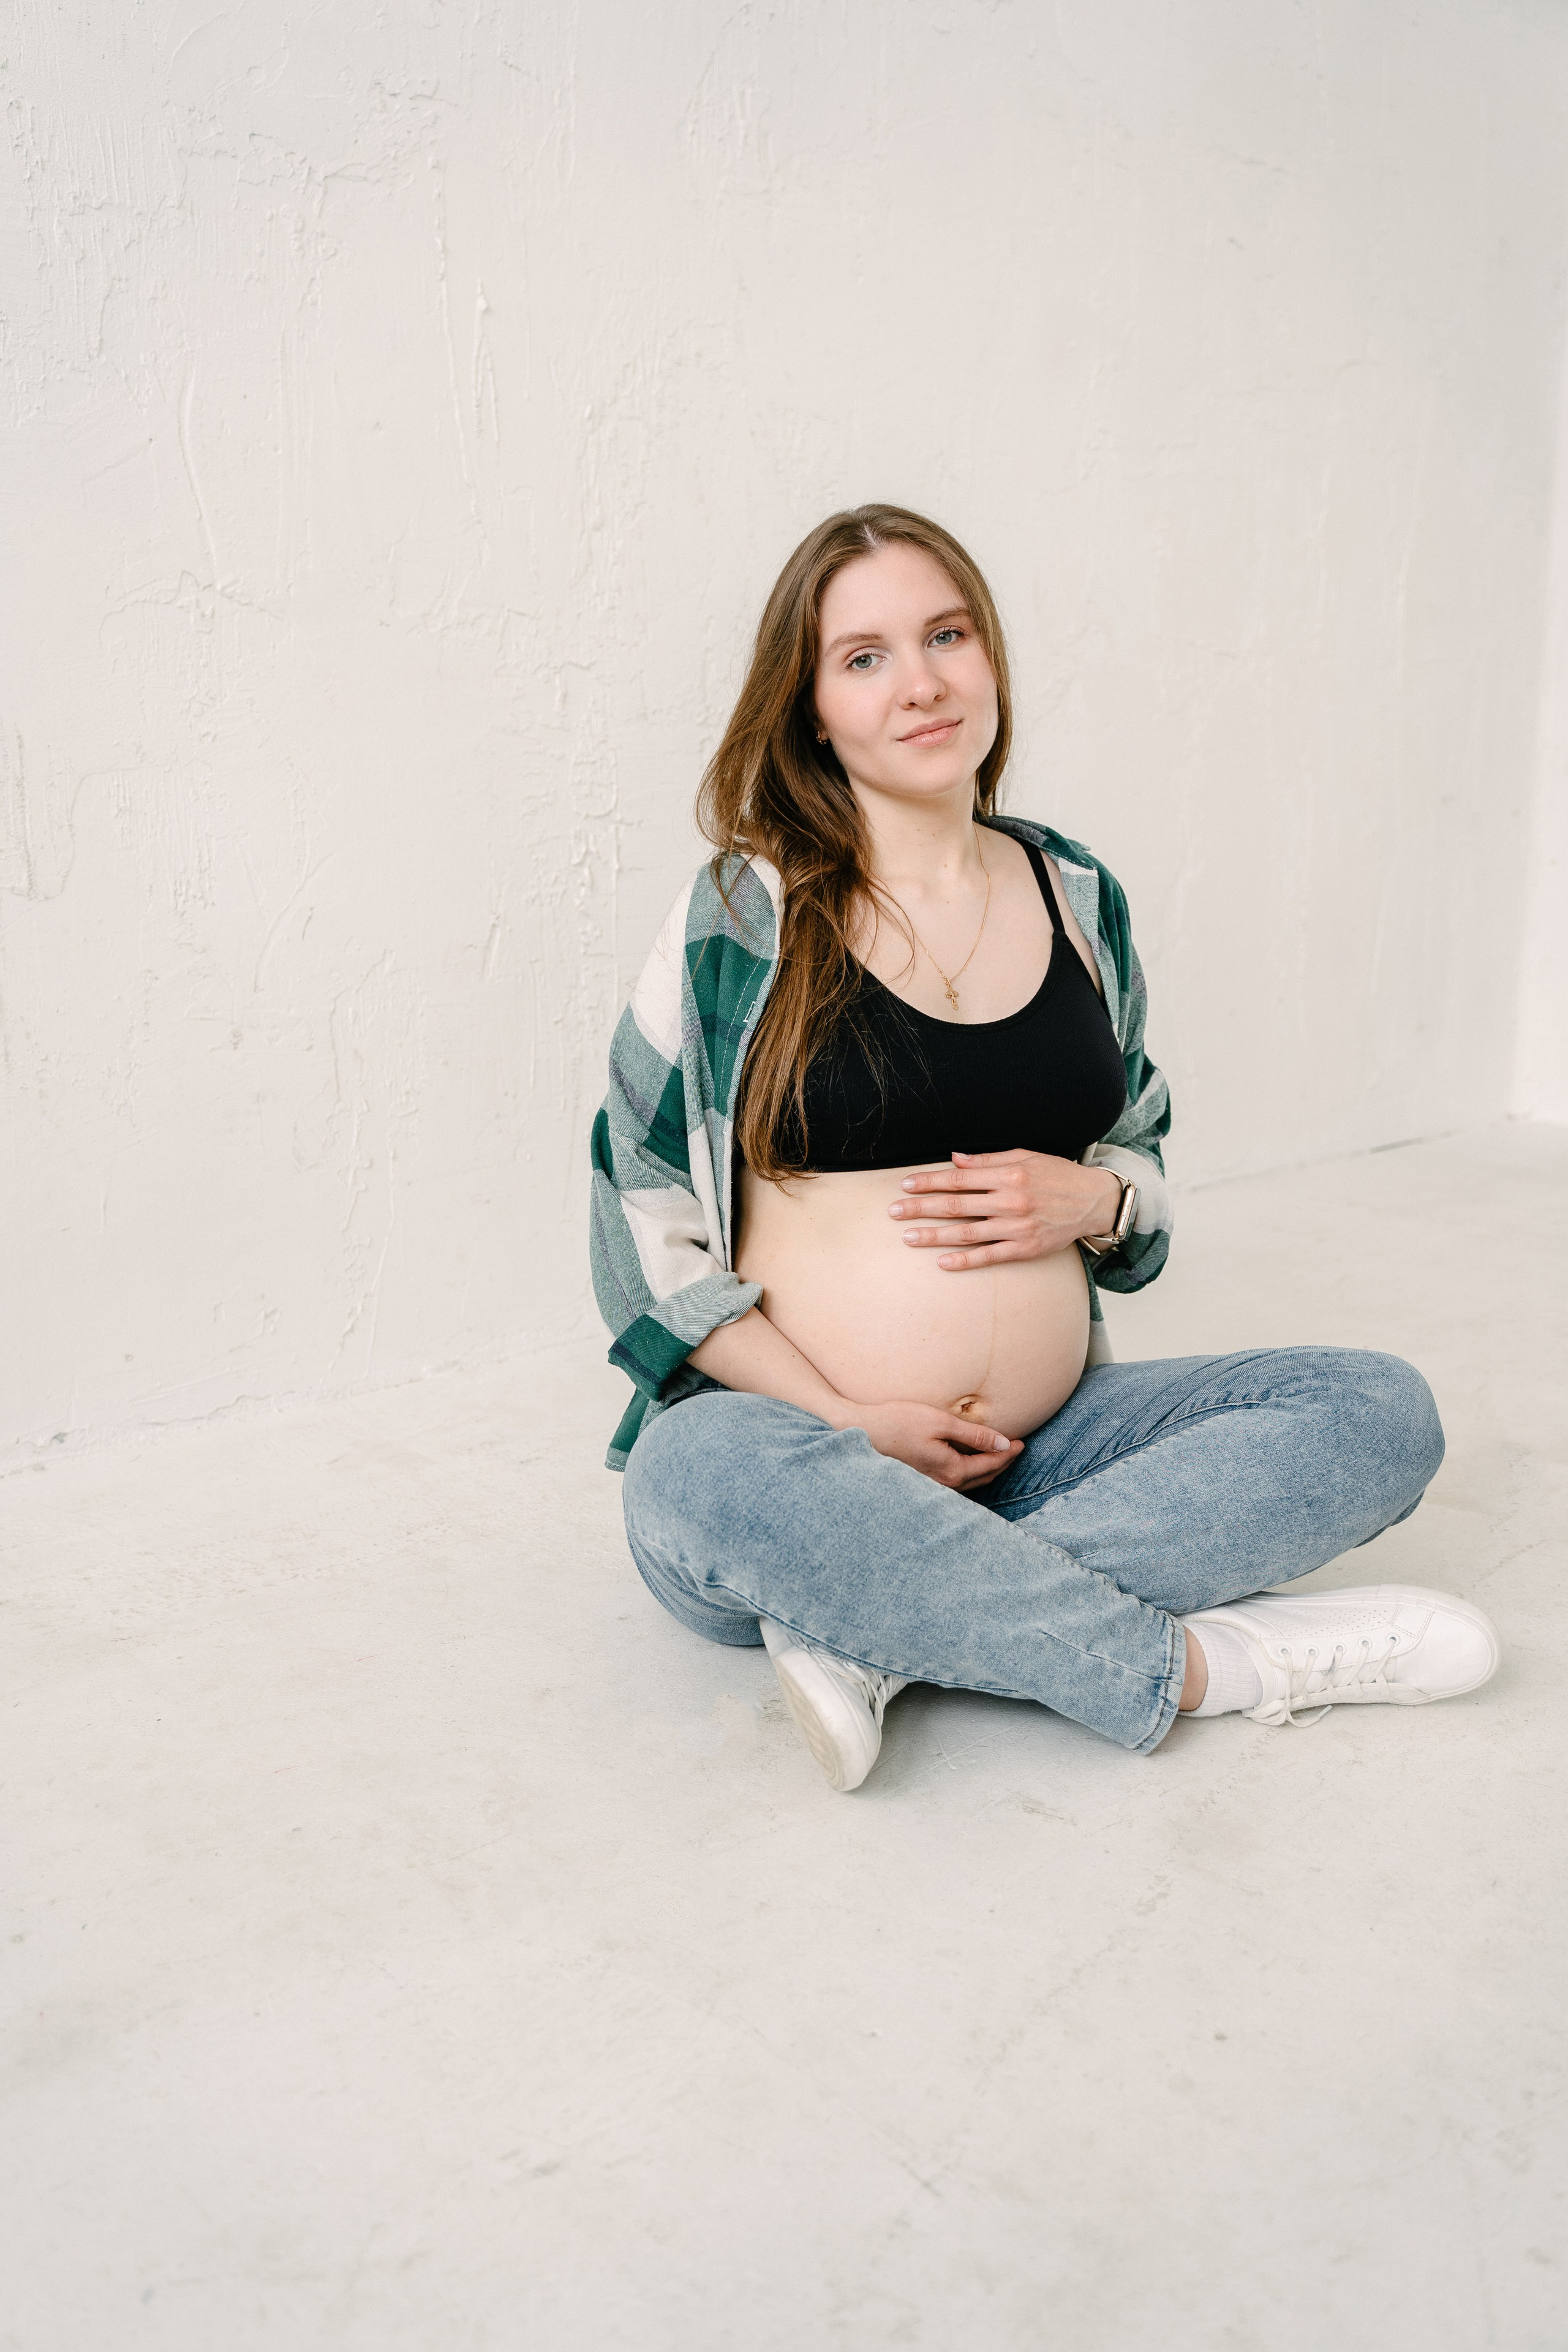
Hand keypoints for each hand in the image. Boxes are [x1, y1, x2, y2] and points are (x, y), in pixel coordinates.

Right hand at [836, 1398, 1023, 1489]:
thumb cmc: (899, 1422)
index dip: (1009, 1452)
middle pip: (984, 1476)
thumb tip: (1003, 1444)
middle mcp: (945, 1484)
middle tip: (1016, 1449)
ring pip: (971, 1481)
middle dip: (1002, 1463)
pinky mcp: (923, 1481)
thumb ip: (974, 1435)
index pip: (991, 1463)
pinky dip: (971, 1471)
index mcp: (953, 1470)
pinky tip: (969, 1462)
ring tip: (998, 1455)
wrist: (862, 1433)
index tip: (1022, 1442)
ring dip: (987, 1468)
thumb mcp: (940, 1422)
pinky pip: (956, 1480)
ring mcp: (933, 1485)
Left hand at [888, 1149, 1122, 1271]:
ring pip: (966, 1233)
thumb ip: (988, 1160)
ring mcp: (1017, 1227)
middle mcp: (1010, 1201)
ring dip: (934, 1236)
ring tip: (909, 1237)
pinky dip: (964, 1260)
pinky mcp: (1025, 1248)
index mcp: (1008, 1175)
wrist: (1094, 1201)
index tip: (905, 1184)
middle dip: (921, 1208)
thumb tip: (955, 1160)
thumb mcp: (1025, 1157)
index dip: (929, 1181)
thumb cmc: (1057, 1176)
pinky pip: (989, 1256)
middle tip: (894, 1212)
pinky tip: (942, 1262)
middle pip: (955, 1205)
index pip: (958, 1178)